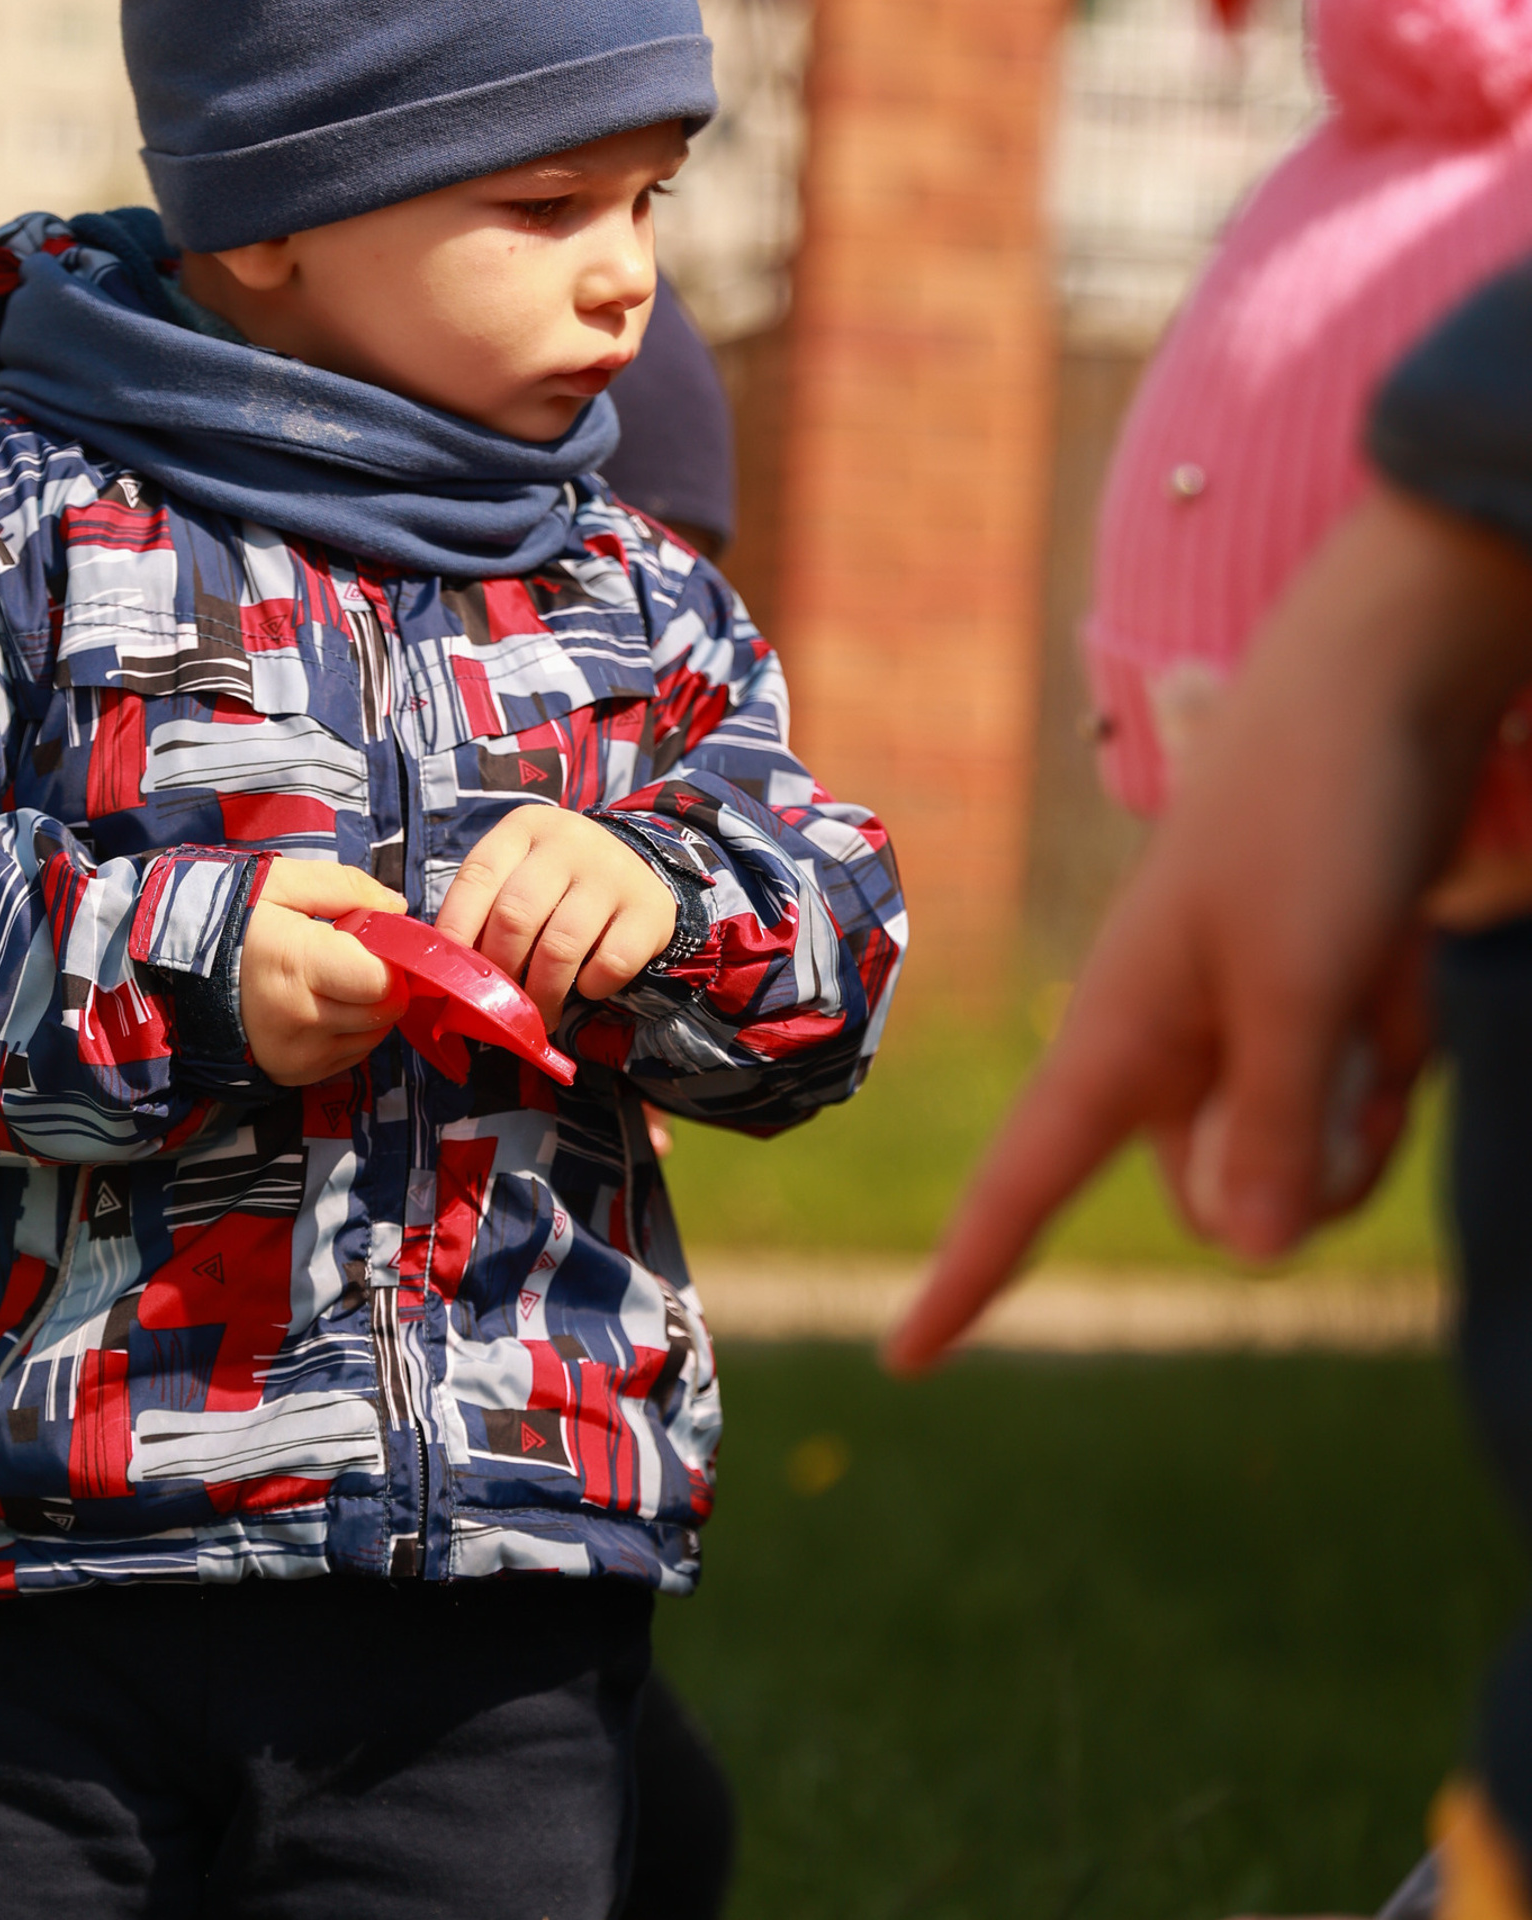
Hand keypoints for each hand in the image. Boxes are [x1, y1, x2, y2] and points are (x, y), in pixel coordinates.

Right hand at [239, 859, 408, 1085]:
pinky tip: (321, 1005)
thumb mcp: (283, 883)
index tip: (376, 939)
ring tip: (334, 980)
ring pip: (374, 1035)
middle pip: (385, 1010)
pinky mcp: (295, 1073)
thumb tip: (397, 908)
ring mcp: (298, 1053)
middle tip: (356, 957)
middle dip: (385, 980)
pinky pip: (352, 1055)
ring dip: (370, 1008)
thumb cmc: (233, 919)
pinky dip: (350, 1031)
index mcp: (299, 967)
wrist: (176, 971)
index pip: (383, 980)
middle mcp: (301, 1020)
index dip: (390, 957)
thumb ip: (345, 887)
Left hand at [434, 810, 676, 1029]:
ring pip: (560, 947)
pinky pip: (611, 963)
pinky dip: (592, 987)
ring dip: (542, 993)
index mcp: (524, 828)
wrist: (636, 867)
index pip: (477, 877)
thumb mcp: (518, 874)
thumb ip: (484, 910)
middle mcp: (569, 842)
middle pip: (515, 916)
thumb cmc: (557, 882)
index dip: (456, 929)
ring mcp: (613, 873)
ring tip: (537, 1015)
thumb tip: (446, 972)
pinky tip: (587, 986)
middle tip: (498, 1003)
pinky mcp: (650, 910)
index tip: (447, 973)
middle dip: (499, 971)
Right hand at [886, 487, 1531, 1372]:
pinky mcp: (1301, 1012)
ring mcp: (1236, 1032)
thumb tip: (1250, 1256)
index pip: (1020, 1185)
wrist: (1385, 684)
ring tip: (1384, 1005)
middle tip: (1344, 1066)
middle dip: (1298, 1173)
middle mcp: (1164, 1051)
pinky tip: (1405, 985)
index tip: (905, 1360)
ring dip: (1362, 1119)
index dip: (965, 1279)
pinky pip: (1348, 1105)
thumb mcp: (1304, 979)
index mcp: (1116, 1040)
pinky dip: (1392, 1071)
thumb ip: (1274, 1124)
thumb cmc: (1316, 819)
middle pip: (1215, 1204)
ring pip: (1295, 1165)